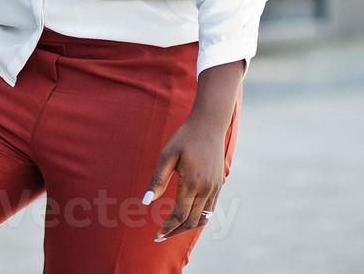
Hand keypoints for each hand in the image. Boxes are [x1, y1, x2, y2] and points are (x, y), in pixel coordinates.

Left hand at [143, 115, 226, 241]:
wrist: (209, 125)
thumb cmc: (185, 138)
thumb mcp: (167, 155)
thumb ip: (157, 179)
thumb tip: (145, 201)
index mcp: (192, 183)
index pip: (179, 214)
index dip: (167, 227)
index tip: (156, 234)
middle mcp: (206, 189)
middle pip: (191, 221)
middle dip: (175, 231)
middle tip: (161, 236)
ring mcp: (215, 188)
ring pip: (203, 218)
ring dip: (187, 227)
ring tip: (172, 230)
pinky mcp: (218, 185)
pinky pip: (210, 209)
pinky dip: (198, 218)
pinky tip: (186, 218)